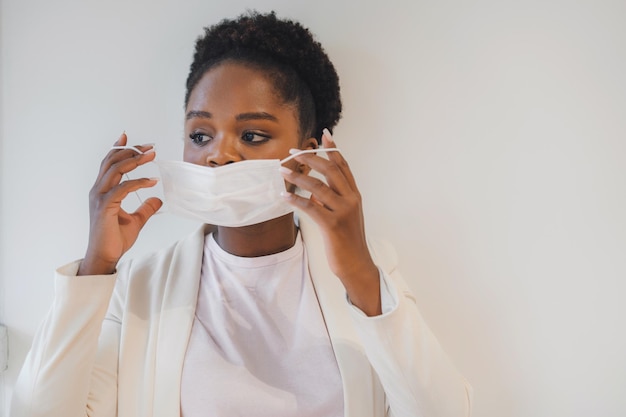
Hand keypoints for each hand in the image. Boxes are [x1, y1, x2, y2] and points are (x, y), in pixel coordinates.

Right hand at [78, 133, 161, 275]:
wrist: (105, 257)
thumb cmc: (115, 239)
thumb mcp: (136, 220)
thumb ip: (146, 209)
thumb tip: (158, 199)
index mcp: (102, 190)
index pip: (108, 163)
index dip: (118, 148)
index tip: (128, 137)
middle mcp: (98, 190)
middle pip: (112, 161)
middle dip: (131, 151)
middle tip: (150, 148)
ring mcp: (99, 198)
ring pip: (115, 170)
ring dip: (135, 161)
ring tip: (151, 157)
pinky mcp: (105, 207)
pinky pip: (122, 188)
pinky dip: (138, 182)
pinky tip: (151, 181)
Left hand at [280, 129, 381, 315]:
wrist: (356, 265)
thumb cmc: (347, 241)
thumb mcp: (343, 216)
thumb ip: (331, 200)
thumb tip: (312, 190)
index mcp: (354, 195)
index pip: (343, 166)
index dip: (333, 149)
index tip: (324, 135)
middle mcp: (351, 199)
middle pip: (330, 170)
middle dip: (311, 158)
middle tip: (293, 152)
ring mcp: (343, 211)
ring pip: (318, 186)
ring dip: (298, 176)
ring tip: (282, 170)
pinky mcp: (332, 225)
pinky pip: (310, 207)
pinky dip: (295, 199)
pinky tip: (284, 194)